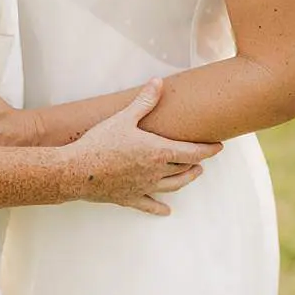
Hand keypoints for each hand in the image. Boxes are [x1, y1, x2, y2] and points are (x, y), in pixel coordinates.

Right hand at [65, 79, 221, 215]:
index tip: (218, 147)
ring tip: (194, 175)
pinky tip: (166, 211)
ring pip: (173, 186)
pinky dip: (159, 208)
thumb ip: (144, 101)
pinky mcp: (129, 198)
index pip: (192, 152)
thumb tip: (158, 83)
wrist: (76, 171)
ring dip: (186, 180)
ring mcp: (144, 187)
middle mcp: (155, 172)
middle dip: (197, 163)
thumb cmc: (100, 143)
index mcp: (158, 152)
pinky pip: (149, 205)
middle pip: (184, 169)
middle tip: (204, 158)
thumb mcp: (124, 118)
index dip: (208, 150)